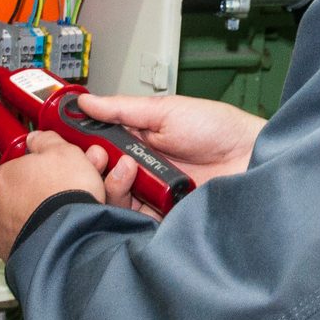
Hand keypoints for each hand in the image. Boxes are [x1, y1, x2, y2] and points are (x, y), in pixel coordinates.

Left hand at [0, 131, 106, 259]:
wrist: (70, 236)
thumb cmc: (64, 193)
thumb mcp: (63, 152)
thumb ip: (46, 141)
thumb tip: (38, 137)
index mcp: (4, 176)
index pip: (10, 169)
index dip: (29, 171)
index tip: (44, 173)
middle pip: (13, 196)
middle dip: (32, 195)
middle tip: (57, 195)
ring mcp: (4, 232)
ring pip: (18, 221)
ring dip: (34, 218)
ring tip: (61, 218)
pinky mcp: (14, 255)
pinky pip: (26, 242)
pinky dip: (38, 239)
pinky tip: (57, 235)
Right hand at [75, 93, 264, 216]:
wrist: (251, 158)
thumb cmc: (218, 129)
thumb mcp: (166, 110)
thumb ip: (123, 109)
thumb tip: (86, 101)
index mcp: (138, 140)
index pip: (98, 144)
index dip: (82, 144)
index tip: (68, 139)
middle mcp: (140, 167)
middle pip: (99, 174)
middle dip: (93, 165)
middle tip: (100, 156)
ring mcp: (149, 193)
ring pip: (110, 197)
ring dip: (112, 183)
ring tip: (129, 170)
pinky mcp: (160, 216)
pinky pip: (131, 218)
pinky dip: (126, 207)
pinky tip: (135, 192)